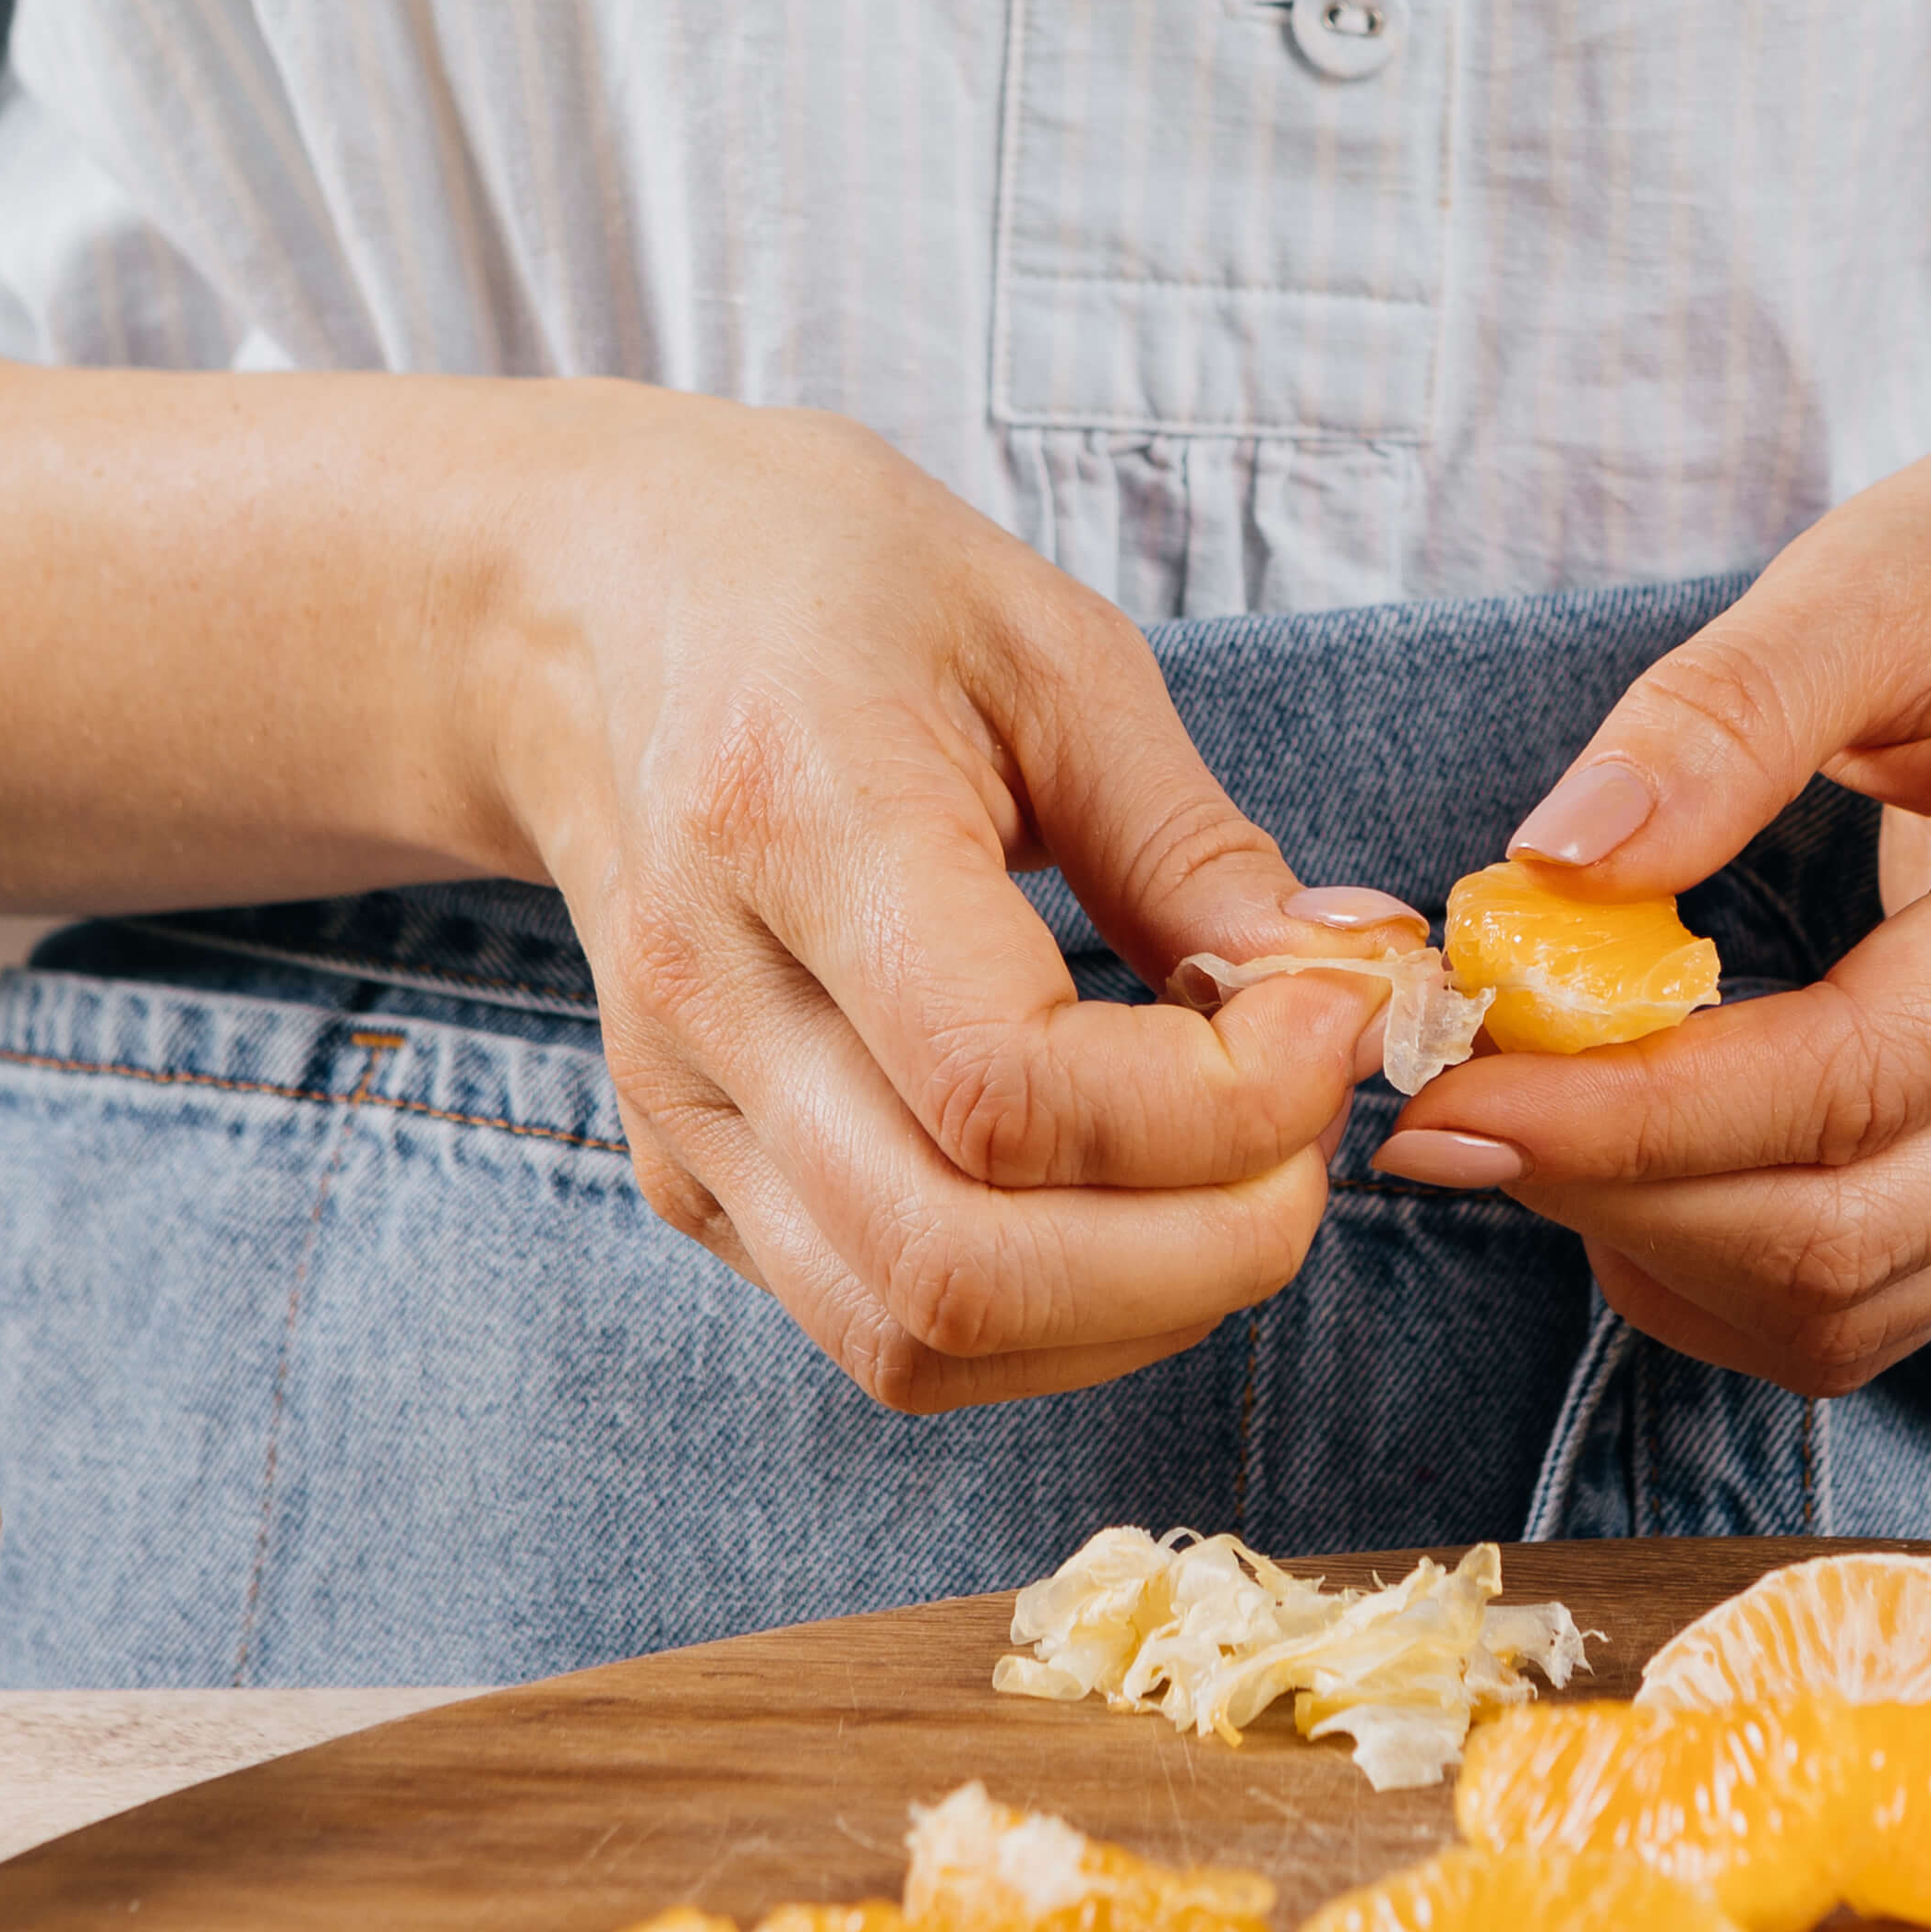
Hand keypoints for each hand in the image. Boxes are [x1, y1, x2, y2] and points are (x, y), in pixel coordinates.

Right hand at [479, 391, 1386, 1409]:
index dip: (1216, 1106)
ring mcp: (682, 1114)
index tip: (1333, 1016)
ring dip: (1134, 1309)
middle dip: (1202, 1250)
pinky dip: (1051, 1318)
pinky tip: (1131, 1200)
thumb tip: (1341, 987)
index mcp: (788, 821)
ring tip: (1238, 1179)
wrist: (589, 616)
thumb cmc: (828, 591)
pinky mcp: (692, 1179)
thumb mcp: (1044, 649)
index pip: (999, 1087)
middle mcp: (708, 1002)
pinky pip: (885, 1331)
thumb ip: (1190, 845)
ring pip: (915, 1341)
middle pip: (957, 1266)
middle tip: (1311, 1139)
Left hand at [1369, 386, 1930, 1397]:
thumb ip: (1726, 708)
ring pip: (1858, 1302)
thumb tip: (1555, 861)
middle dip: (1616, 1196)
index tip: (1447, 1092)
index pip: (1858, 1078)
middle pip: (1852, 1231)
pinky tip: (1631, 1156)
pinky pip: (1878, 1293)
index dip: (1634, 1115)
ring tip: (1530, 1119)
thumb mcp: (1897, 559)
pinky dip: (1720, 1263)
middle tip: (1440, 1108)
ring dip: (1657, 1249)